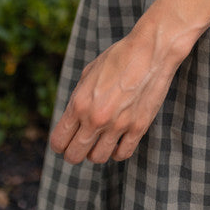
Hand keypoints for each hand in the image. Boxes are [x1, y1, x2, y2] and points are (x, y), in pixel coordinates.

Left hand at [50, 14, 188, 164]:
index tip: (65, 141)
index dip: (59, 144)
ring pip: (98, 158)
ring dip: (96, 152)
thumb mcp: (88, 74)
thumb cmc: (119, 57)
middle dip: (74, 153)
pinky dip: (118, 151)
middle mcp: (96, 118)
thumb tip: (73, 120)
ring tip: (102, 140)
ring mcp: (118, 125)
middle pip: (74, 155)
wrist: (151, 50)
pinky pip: (123, 154)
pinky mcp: (138, 127)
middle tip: (81, 145)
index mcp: (79, 103)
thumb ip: (78, 99)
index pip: (59, 141)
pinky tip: (119, 140)